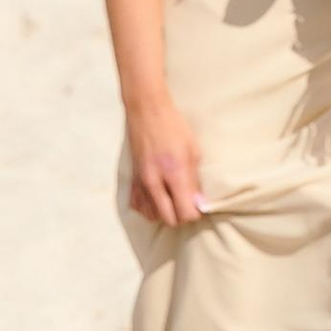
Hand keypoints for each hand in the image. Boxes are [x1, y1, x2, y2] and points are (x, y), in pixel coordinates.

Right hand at [126, 95, 206, 226]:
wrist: (147, 111)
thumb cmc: (174, 127)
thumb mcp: (193, 151)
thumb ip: (195, 181)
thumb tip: (199, 204)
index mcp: (174, 173)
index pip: (185, 212)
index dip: (195, 213)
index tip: (199, 205)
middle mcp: (154, 181)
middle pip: (169, 219)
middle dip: (181, 216)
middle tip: (188, 203)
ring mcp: (140, 182)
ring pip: (152, 215)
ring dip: (165, 213)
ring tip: (173, 200)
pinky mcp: (131, 179)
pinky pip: (138, 206)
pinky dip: (148, 207)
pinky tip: (157, 198)